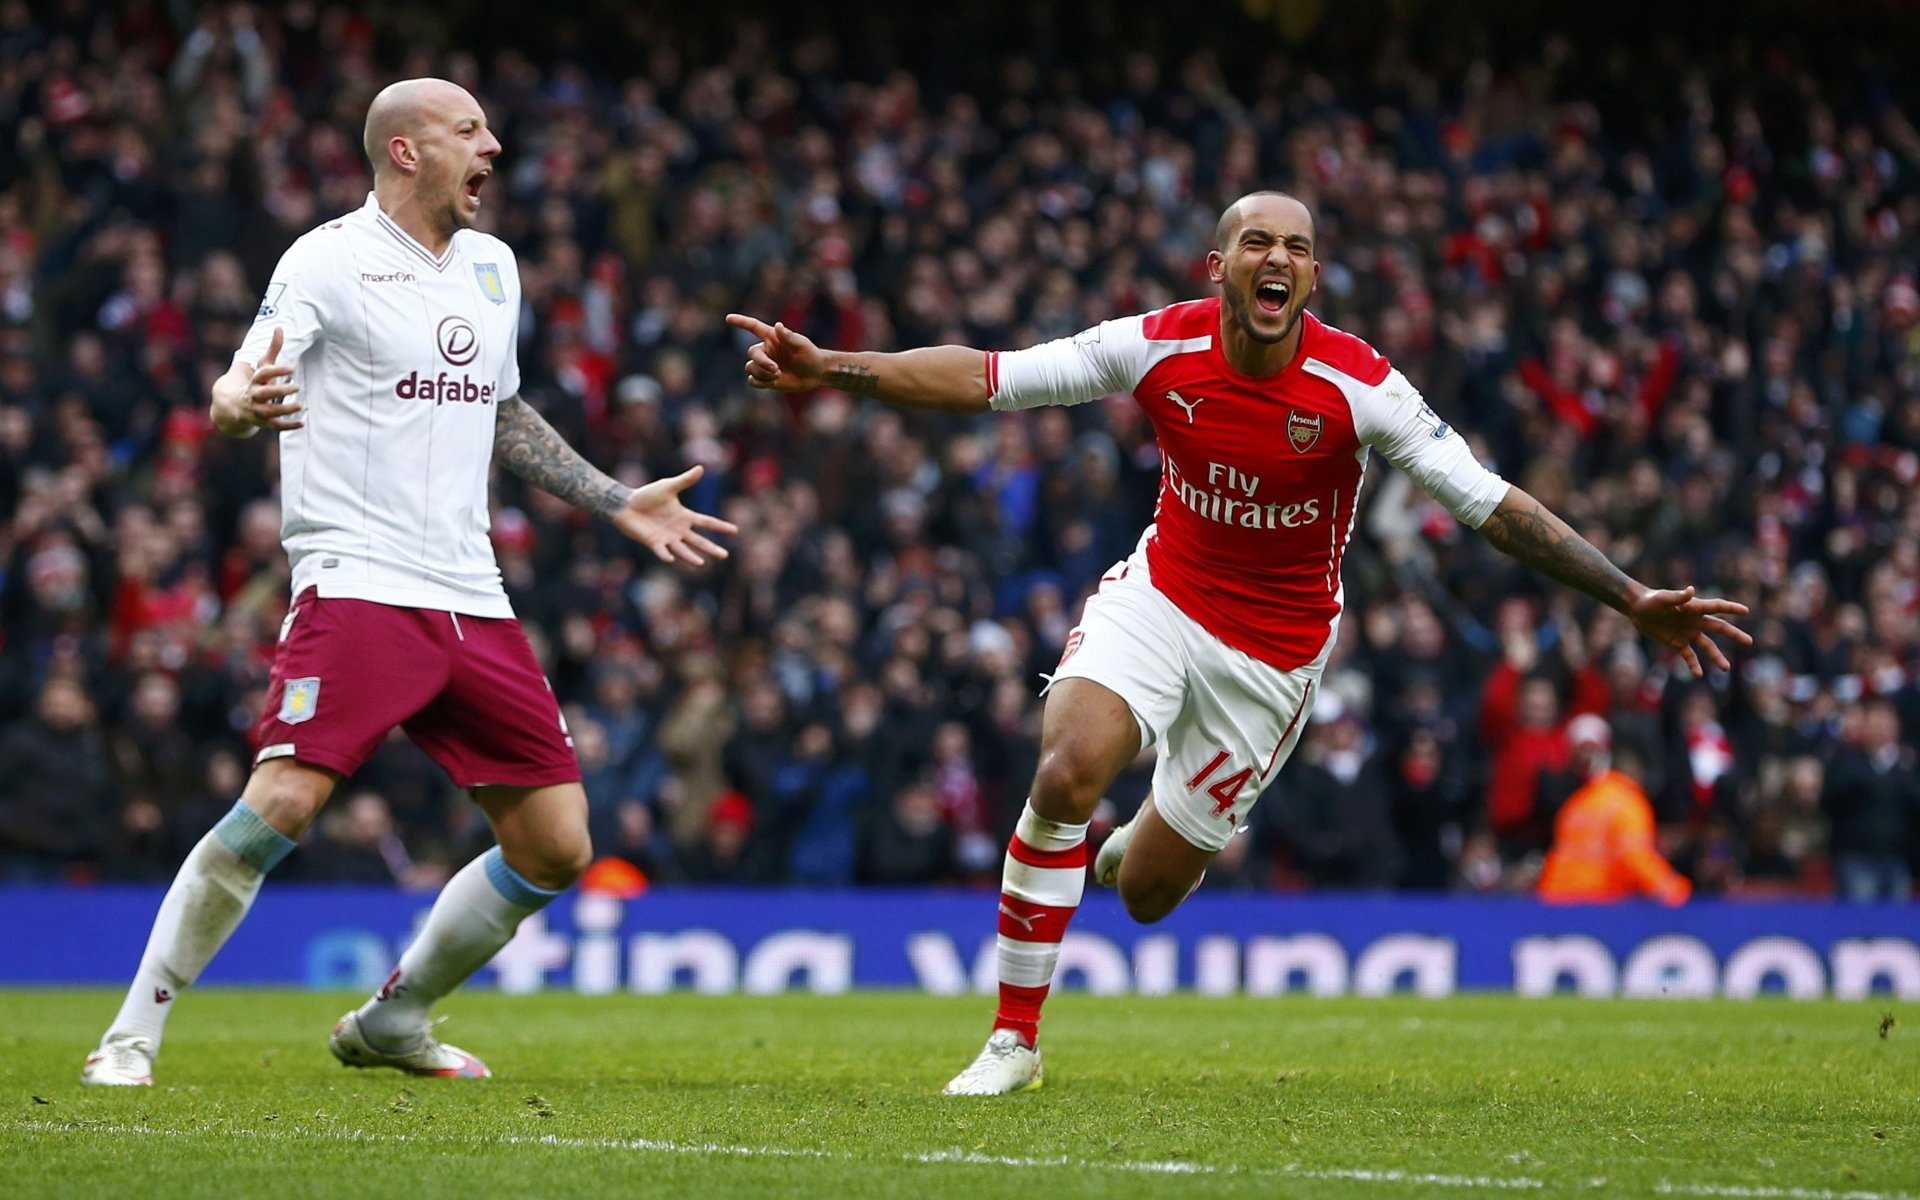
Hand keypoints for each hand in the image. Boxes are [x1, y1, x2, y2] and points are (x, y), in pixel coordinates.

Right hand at [213, 326, 302, 434]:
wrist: (234, 406)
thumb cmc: (255, 382)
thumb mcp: (263, 366)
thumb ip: (273, 349)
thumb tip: (279, 327)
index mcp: (254, 380)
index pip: (263, 374)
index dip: (276, 370)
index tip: (292, 368)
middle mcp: (254, 395)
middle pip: (264, 393)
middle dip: (279, 391)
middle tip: (297, 387)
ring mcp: (257, 411)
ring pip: (269, 412)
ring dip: (285, 410)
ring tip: (301, 405)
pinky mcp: (263, 423)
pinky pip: (275, 426)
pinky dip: (288, 426)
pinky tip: (302, 423)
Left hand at [609, 465, 736, 565]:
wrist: (626, 504)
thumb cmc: (647, 495)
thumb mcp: (668, 486)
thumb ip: (685, 480)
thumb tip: (701, 468)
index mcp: (684, 517)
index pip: (706, 522)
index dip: (720, 527)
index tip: (735, 531)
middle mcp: (678, 530)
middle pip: (698, 541)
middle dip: (711, 548)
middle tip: (724, 556)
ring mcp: (667, 538)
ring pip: (682, 550)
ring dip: (691, 557)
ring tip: (701, 564)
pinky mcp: (653, 542)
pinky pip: (661, 551)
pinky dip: (666, 555)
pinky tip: (671, 560)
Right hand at [727, 313, 826, 390]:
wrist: (816, 373)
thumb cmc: (810, 355)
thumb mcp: (802, 344)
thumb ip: (789, 336)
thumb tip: (778, 326)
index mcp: (772, 338)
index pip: (753, 327)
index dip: (741, 322)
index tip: (728, 318)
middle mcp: (765, 350)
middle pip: (751, 353)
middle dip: (761, 362)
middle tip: (776, 369)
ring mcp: (764, 365)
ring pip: (750, 368)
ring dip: (762, 373)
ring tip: (777, 375)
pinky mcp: (765, 379)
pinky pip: (752, 381)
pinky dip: (760, 382)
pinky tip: (773, 382)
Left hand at [1626, 585, 1751, 676]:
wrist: (1637, 610)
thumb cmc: (1650, 600)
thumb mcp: (1662, 599)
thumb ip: (1677, 597)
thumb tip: (1691, 591)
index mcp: (1694, 607)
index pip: (1716, 607)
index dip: (1731, 608)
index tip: (1746, 611)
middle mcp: (1695, 620)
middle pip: (1719, 628)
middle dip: (1734, 635)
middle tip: (1749, 642)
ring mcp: (1688, 632)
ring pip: (1707, 645)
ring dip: (1716, 656)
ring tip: (1726, 668)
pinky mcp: (1678, 642)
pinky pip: (1689, 655)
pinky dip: (1694, 665)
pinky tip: (1699, 675)